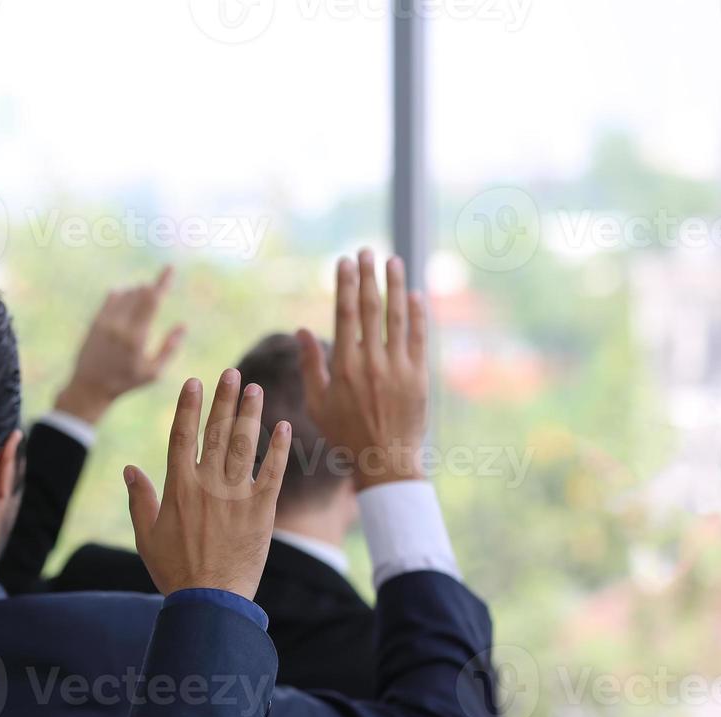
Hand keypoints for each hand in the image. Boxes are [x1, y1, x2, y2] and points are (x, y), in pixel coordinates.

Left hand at [54, 267, 186, 424]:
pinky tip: (127, 299)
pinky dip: (123, 294)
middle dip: (151, 289)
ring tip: (141, 307)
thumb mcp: (153, 373)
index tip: (170, 268)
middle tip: (156, 294)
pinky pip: (112, 297)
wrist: (90, 386)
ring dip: (138, 292)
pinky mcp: (95, 321)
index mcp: (137, 338)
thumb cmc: (126, 381)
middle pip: (139, 293)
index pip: (152, 301)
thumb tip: (183, 326)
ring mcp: (105, 322)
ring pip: (126, 293)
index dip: (162, 282)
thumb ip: (170, 349)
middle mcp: (120, 326)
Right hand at [125, 370, 291, 600]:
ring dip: (250, 413)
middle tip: (233, 373)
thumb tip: (130, 468)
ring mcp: (236, 495)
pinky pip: (273, 472)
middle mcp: (207, 483)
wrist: (210, 600)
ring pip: (244, 444)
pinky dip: (279, 449)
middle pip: (216, 431)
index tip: (193, 382)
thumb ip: (139, 499)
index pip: (181, 434)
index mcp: (178, 486)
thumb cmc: (174, 570)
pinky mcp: (262, 510)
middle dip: (224, 398)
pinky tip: (283, 427)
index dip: (188, 406)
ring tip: (255, 388)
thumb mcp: (146, 536)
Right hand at [297, 250, 428, 490]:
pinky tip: (415, 295)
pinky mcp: (419, 376)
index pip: (345, 315)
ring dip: (396, 286)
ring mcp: (398, 368)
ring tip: (393, 262)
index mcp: (344, 367)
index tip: (344, 262)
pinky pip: (419, 338)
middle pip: (371, 309)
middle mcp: (372, 363)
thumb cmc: (345, 434)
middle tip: (366, 251)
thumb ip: (311, 364)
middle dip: (369, 277)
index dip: (345, 285)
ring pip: (397, 318)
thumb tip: (301, 330)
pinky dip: (418, 315)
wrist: (384, 460)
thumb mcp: (318, 403)